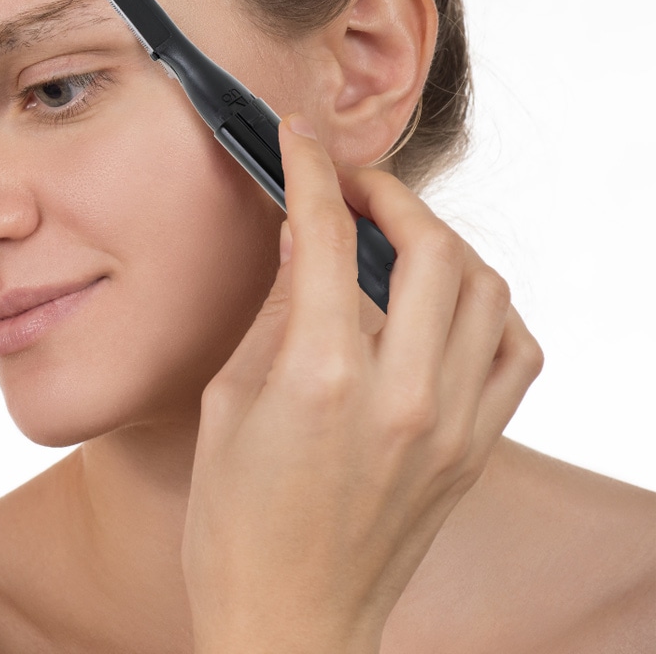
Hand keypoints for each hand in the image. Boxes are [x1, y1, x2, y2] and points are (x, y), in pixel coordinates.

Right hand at [181, 113, 543, 653]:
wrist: (290, 624)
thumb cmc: (237, 526)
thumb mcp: (229, 403)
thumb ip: (273, 313)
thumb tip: (297, 243)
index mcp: (321, 378)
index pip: (325, 236)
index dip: (310, 172)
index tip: (299, 140)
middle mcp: (402, 394)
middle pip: (430, 248)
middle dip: (389, 194)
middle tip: (352, 187)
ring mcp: (452, 425)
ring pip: (487, 290)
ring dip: (444, 244)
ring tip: (400, 239)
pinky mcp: (475, 451)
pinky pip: (517, 353)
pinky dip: (490, 309)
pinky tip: (448, 304)